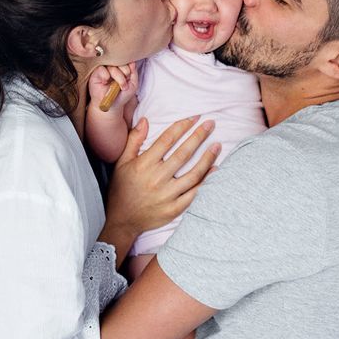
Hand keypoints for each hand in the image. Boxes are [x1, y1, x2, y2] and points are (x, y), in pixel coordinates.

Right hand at [88, 63, 138, 112]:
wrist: (111, 106)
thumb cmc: (121, 95)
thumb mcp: (133, 85)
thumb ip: (134, 73)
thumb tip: (132, 62)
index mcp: (122, 67)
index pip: (126, 61)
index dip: (129, 69)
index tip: (129, 80)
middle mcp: (113, 66)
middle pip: (120, 62)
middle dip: (125, 73)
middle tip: (124, 85)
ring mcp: (105, 69)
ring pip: (112, 67)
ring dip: (118, 77)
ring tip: (117, 87)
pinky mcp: (96, 73)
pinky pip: (101, 69)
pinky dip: (105, 76)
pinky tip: (105, 83)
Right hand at [107, 116, 219, 235]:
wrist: (122, 221)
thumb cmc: (122, 189)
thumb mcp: (121, 162)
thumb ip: (133, 140)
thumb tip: (146, 120)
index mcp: (144, 165)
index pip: (167, 140)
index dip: (182, 126)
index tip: (195, 117)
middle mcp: (157, 178)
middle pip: (183, 154)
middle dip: (199, 136)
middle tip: (211, 124)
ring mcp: (167, 195)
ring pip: (193, 173)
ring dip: (207, 158)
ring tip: (217, 145)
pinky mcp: (174, 209)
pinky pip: (195, 193)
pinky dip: (206, 181)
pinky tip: (215, 169)